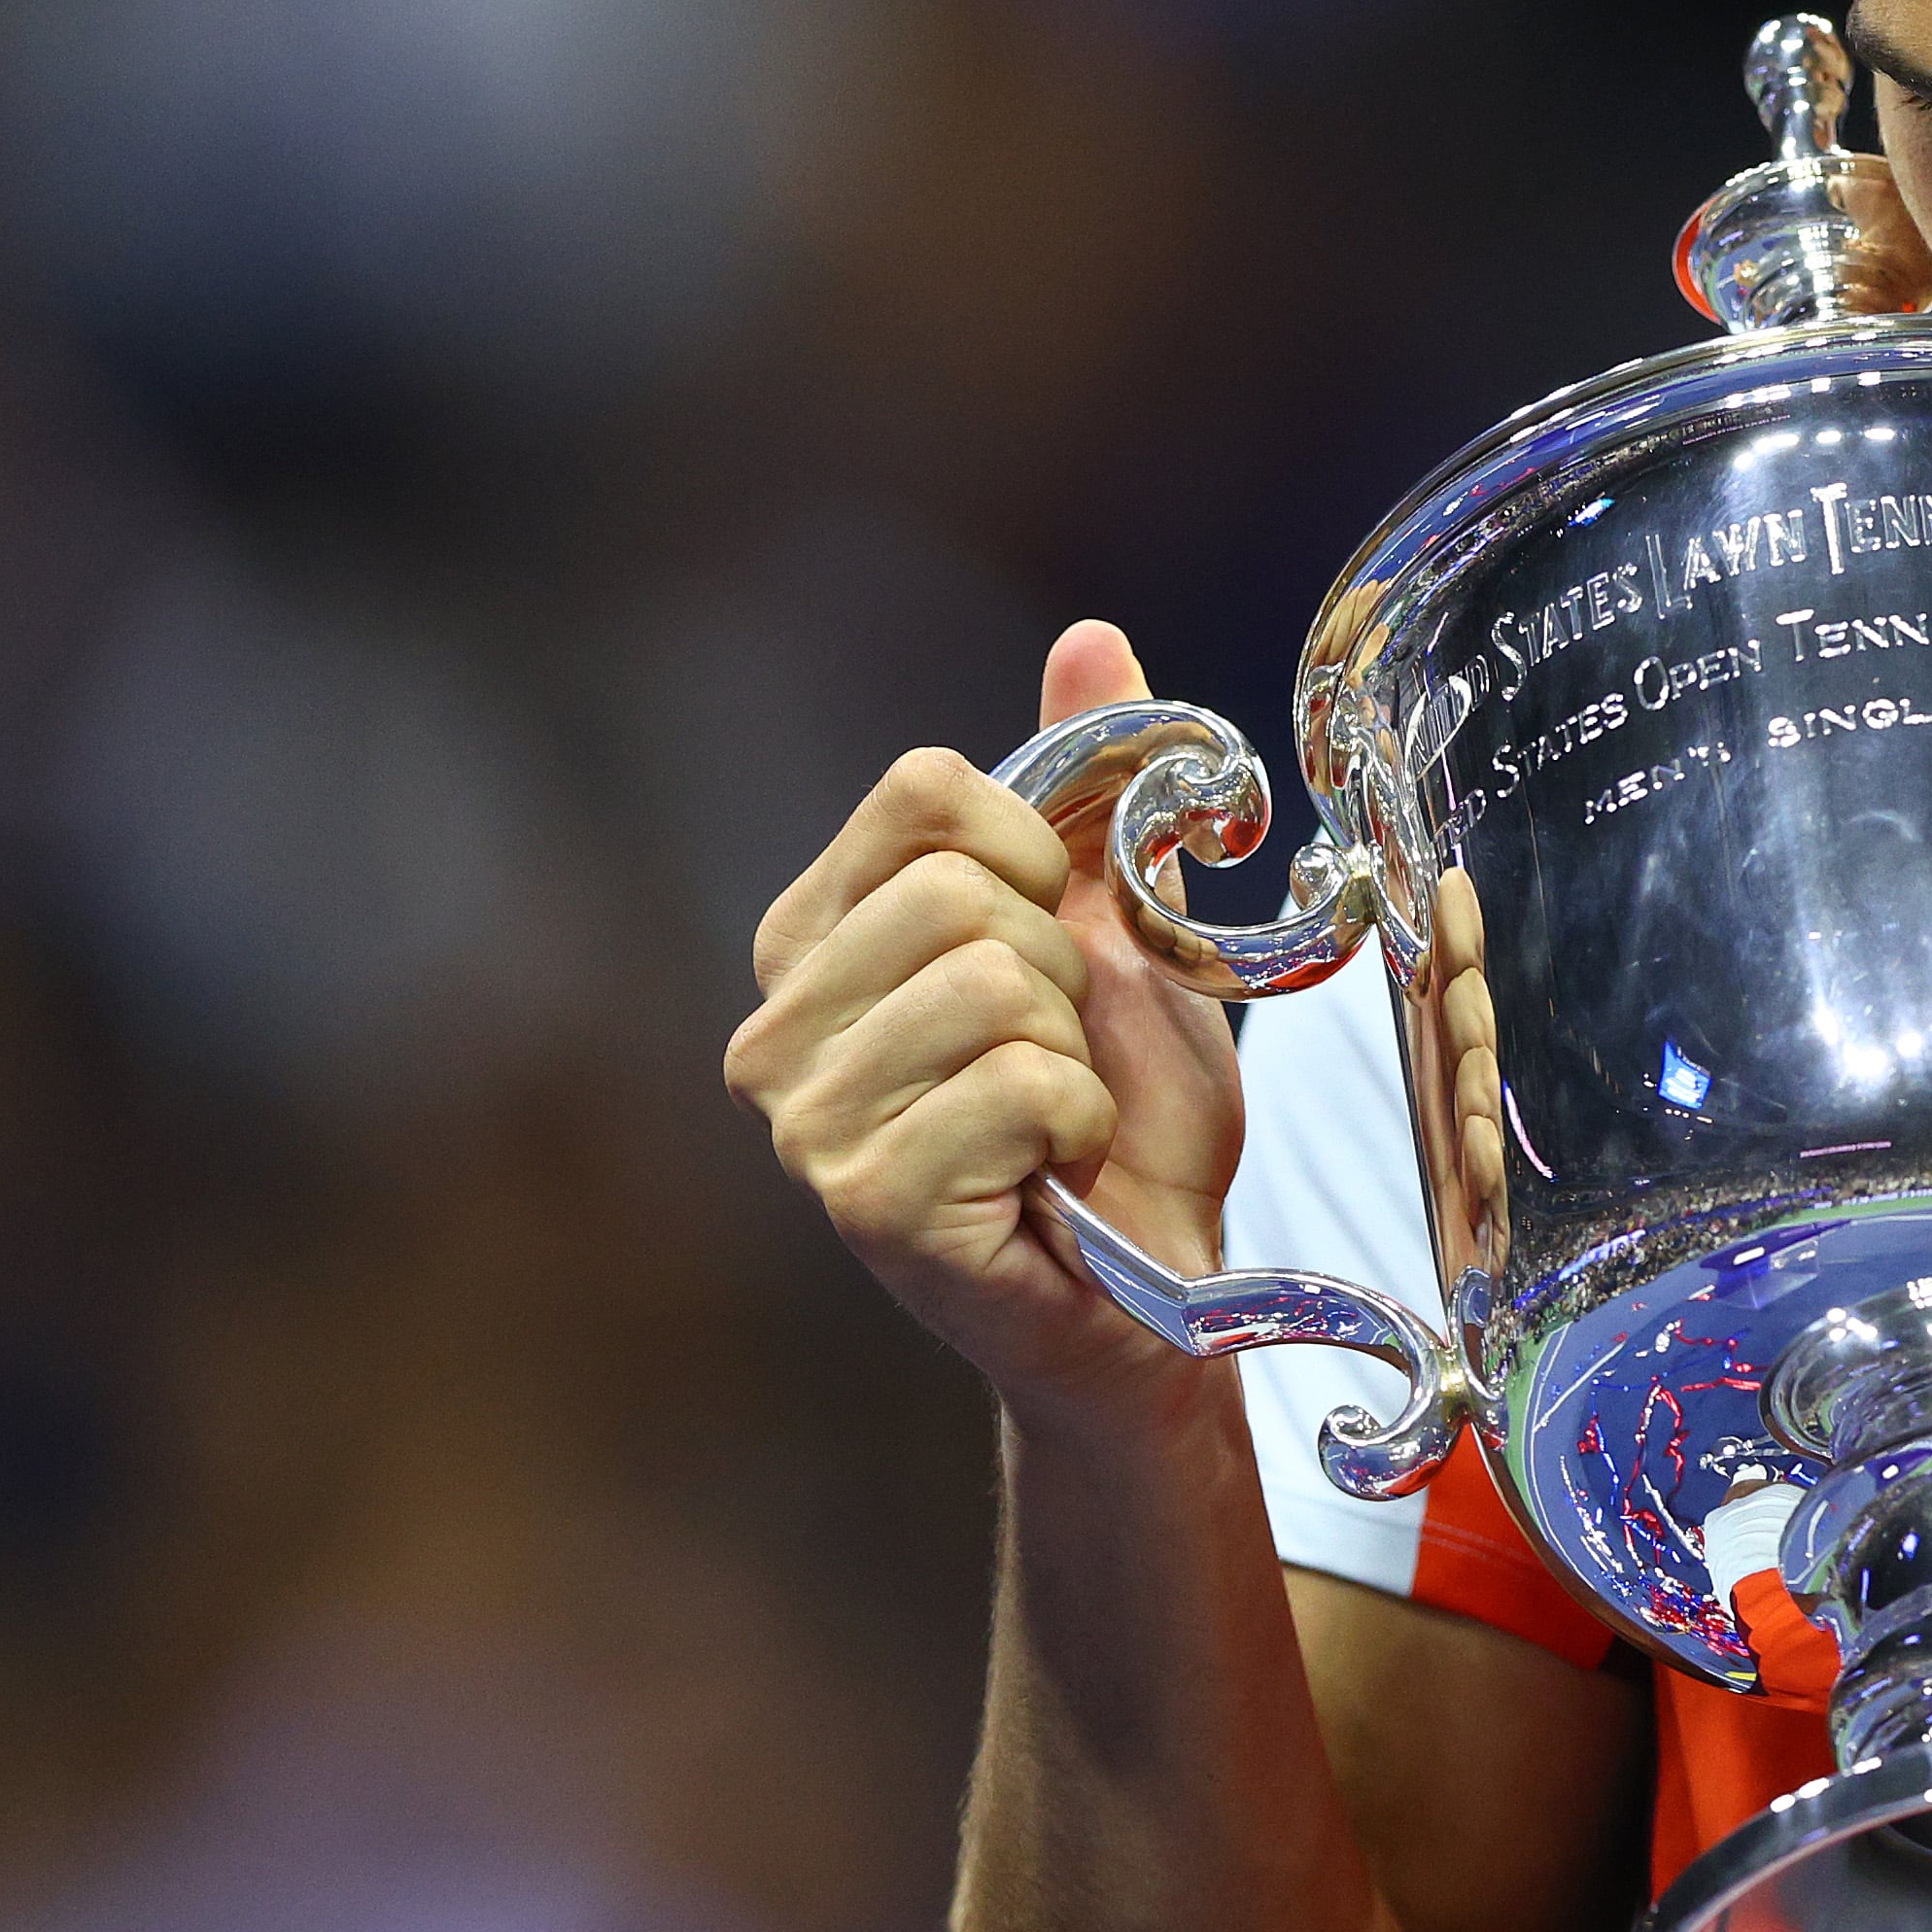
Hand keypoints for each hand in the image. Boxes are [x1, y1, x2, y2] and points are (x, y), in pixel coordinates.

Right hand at [726, 621, 1244, 1420]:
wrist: (1156, 1289)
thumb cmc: (1126, 1118)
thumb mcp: (1124, 926)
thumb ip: (1090, 789)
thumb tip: (1090, 641)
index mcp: (816, 937)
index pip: (923, 789)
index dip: (1034, 848)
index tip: (1059, 937)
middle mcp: (775, 1025)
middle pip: (959, 887)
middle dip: (1061, 969)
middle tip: (1061, 1054)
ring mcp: (806, 1121)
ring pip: (993, 981)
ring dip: (1072, 1051)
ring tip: (1055, 1120)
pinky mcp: (866, 1202)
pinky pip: (1020, 1086)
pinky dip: (1076, 1123)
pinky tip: (1051, 1178)